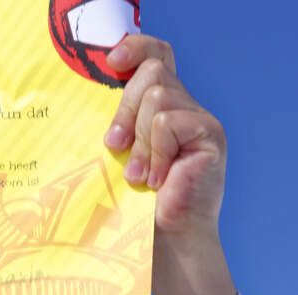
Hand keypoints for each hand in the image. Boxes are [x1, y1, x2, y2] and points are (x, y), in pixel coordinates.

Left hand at [103, 36, 236, 294]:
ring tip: (139, 176)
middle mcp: (187, 108)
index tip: (111, 61)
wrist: (169, 245)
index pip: (157, 55)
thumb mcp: (124, 157)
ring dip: (139, 139)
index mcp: (166, 108)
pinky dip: (155, 152)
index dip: (136, 47)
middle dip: (125, 108)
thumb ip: (120, 125)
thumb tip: (88, 94)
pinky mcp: (210, 136)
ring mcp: (202, 121)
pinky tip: (158, 181)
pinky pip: (167, 123)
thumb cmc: (141, 207)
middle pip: (153, 72)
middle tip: (114, 147)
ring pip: (158, 97)